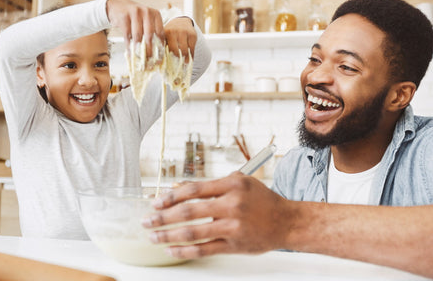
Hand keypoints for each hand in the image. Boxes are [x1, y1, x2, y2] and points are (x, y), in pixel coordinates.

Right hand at [106, 0, 163, 56]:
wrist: (117, 7)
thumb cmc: (135, 17)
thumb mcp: (146, 21)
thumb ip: (152, 33)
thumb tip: (156, 53)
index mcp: (155, 14)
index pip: (160, 33)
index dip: (160, 47)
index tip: (159, 57)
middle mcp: (147, 12)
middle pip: (149, 35)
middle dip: (149, 50)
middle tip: (149, 61)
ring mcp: (135, 13)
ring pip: (138, 36)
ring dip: (138, 49)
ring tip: (139, 58)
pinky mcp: (124, 17)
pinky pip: (127, 35)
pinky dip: (129, 46)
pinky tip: (130, 52)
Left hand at [143, 172, 289, 258]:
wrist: (286, 221)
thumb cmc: (261, 200)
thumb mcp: (239, 182)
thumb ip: (211, 186)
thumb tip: (180, 188)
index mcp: (232, 185)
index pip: (194, 189)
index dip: (171, 196)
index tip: (156, 202)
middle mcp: (232, 204)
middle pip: (189, 211)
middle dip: (163, 217)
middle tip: (147, 220)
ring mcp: (233, 226)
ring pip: (193, 232)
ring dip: (168, 235)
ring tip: (153, 236)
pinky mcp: (234, 244)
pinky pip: (204, 249)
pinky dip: (184, 250)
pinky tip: (171, 249)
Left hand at [164, 17, 196, 61]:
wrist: (182, 22)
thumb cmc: (171, 33)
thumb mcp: (165, 36)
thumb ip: (163, 46)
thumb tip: (161, 62)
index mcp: (166, 32)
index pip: (167, 47)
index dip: (168, 56)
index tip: (169, 64)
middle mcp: (175, 31)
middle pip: (176, 50)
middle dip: (177, 58)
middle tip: (177, 65)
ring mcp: (184, 32)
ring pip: (185, 50)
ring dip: (185, 58)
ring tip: (184, 63)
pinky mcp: (193, 35)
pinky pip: (192, 49)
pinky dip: (191, 55)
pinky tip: (190, 59)